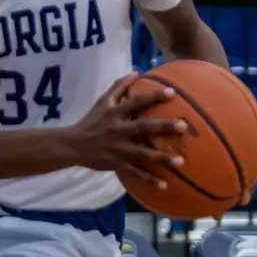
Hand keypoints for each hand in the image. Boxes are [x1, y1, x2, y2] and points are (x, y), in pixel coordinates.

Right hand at [68, 75, 190, 188]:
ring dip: (162, 159)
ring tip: (180, 162)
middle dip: (164, 127)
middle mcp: (119, 130)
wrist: (73, 145)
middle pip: (144, 127)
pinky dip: (149, 180)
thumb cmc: (91, 121)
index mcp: (116, 113)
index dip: (154, 96)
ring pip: (143, 154)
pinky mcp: (118, 164)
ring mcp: (119, 149)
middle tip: (184, 127)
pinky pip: (136, 173)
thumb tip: (136, 71)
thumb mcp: (102, 102)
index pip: (137, 102)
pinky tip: (164, 185)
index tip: (172, 93)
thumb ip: (119, 87)